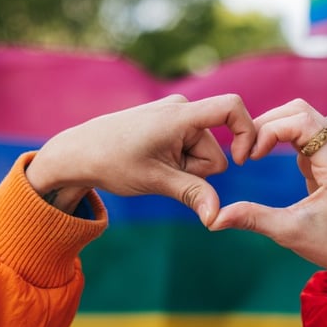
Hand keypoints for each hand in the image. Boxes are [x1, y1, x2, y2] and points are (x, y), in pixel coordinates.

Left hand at [25, 94, 256, 224]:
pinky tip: (154, 163)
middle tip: (162, 172)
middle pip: (215, 150)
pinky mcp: (170, 124)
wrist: (79, 152)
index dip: (247, 132)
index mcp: (180, 115)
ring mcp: (175, 115)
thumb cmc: (112, 162)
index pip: (231, 108)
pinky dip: (179, 162)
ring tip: (154, 167)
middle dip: (197, 170)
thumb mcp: (155, 181)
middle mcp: (182, 108)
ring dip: (186, 169)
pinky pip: (190, 148)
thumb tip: (216, 218)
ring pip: (203, 153)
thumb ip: (192, 194)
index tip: (241, 160)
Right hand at [209, 99, 326, 294]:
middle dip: (267, 123)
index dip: (269, 131)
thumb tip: (213, 219)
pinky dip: (282, 135)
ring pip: (303, 116)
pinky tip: (265, 154)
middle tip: (246, 151)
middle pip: (301, 111)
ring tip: (253, 151)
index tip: (251, 157)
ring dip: (274, 126)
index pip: (302, 123)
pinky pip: (306, 129)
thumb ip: (252, 219)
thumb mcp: (288, 232)